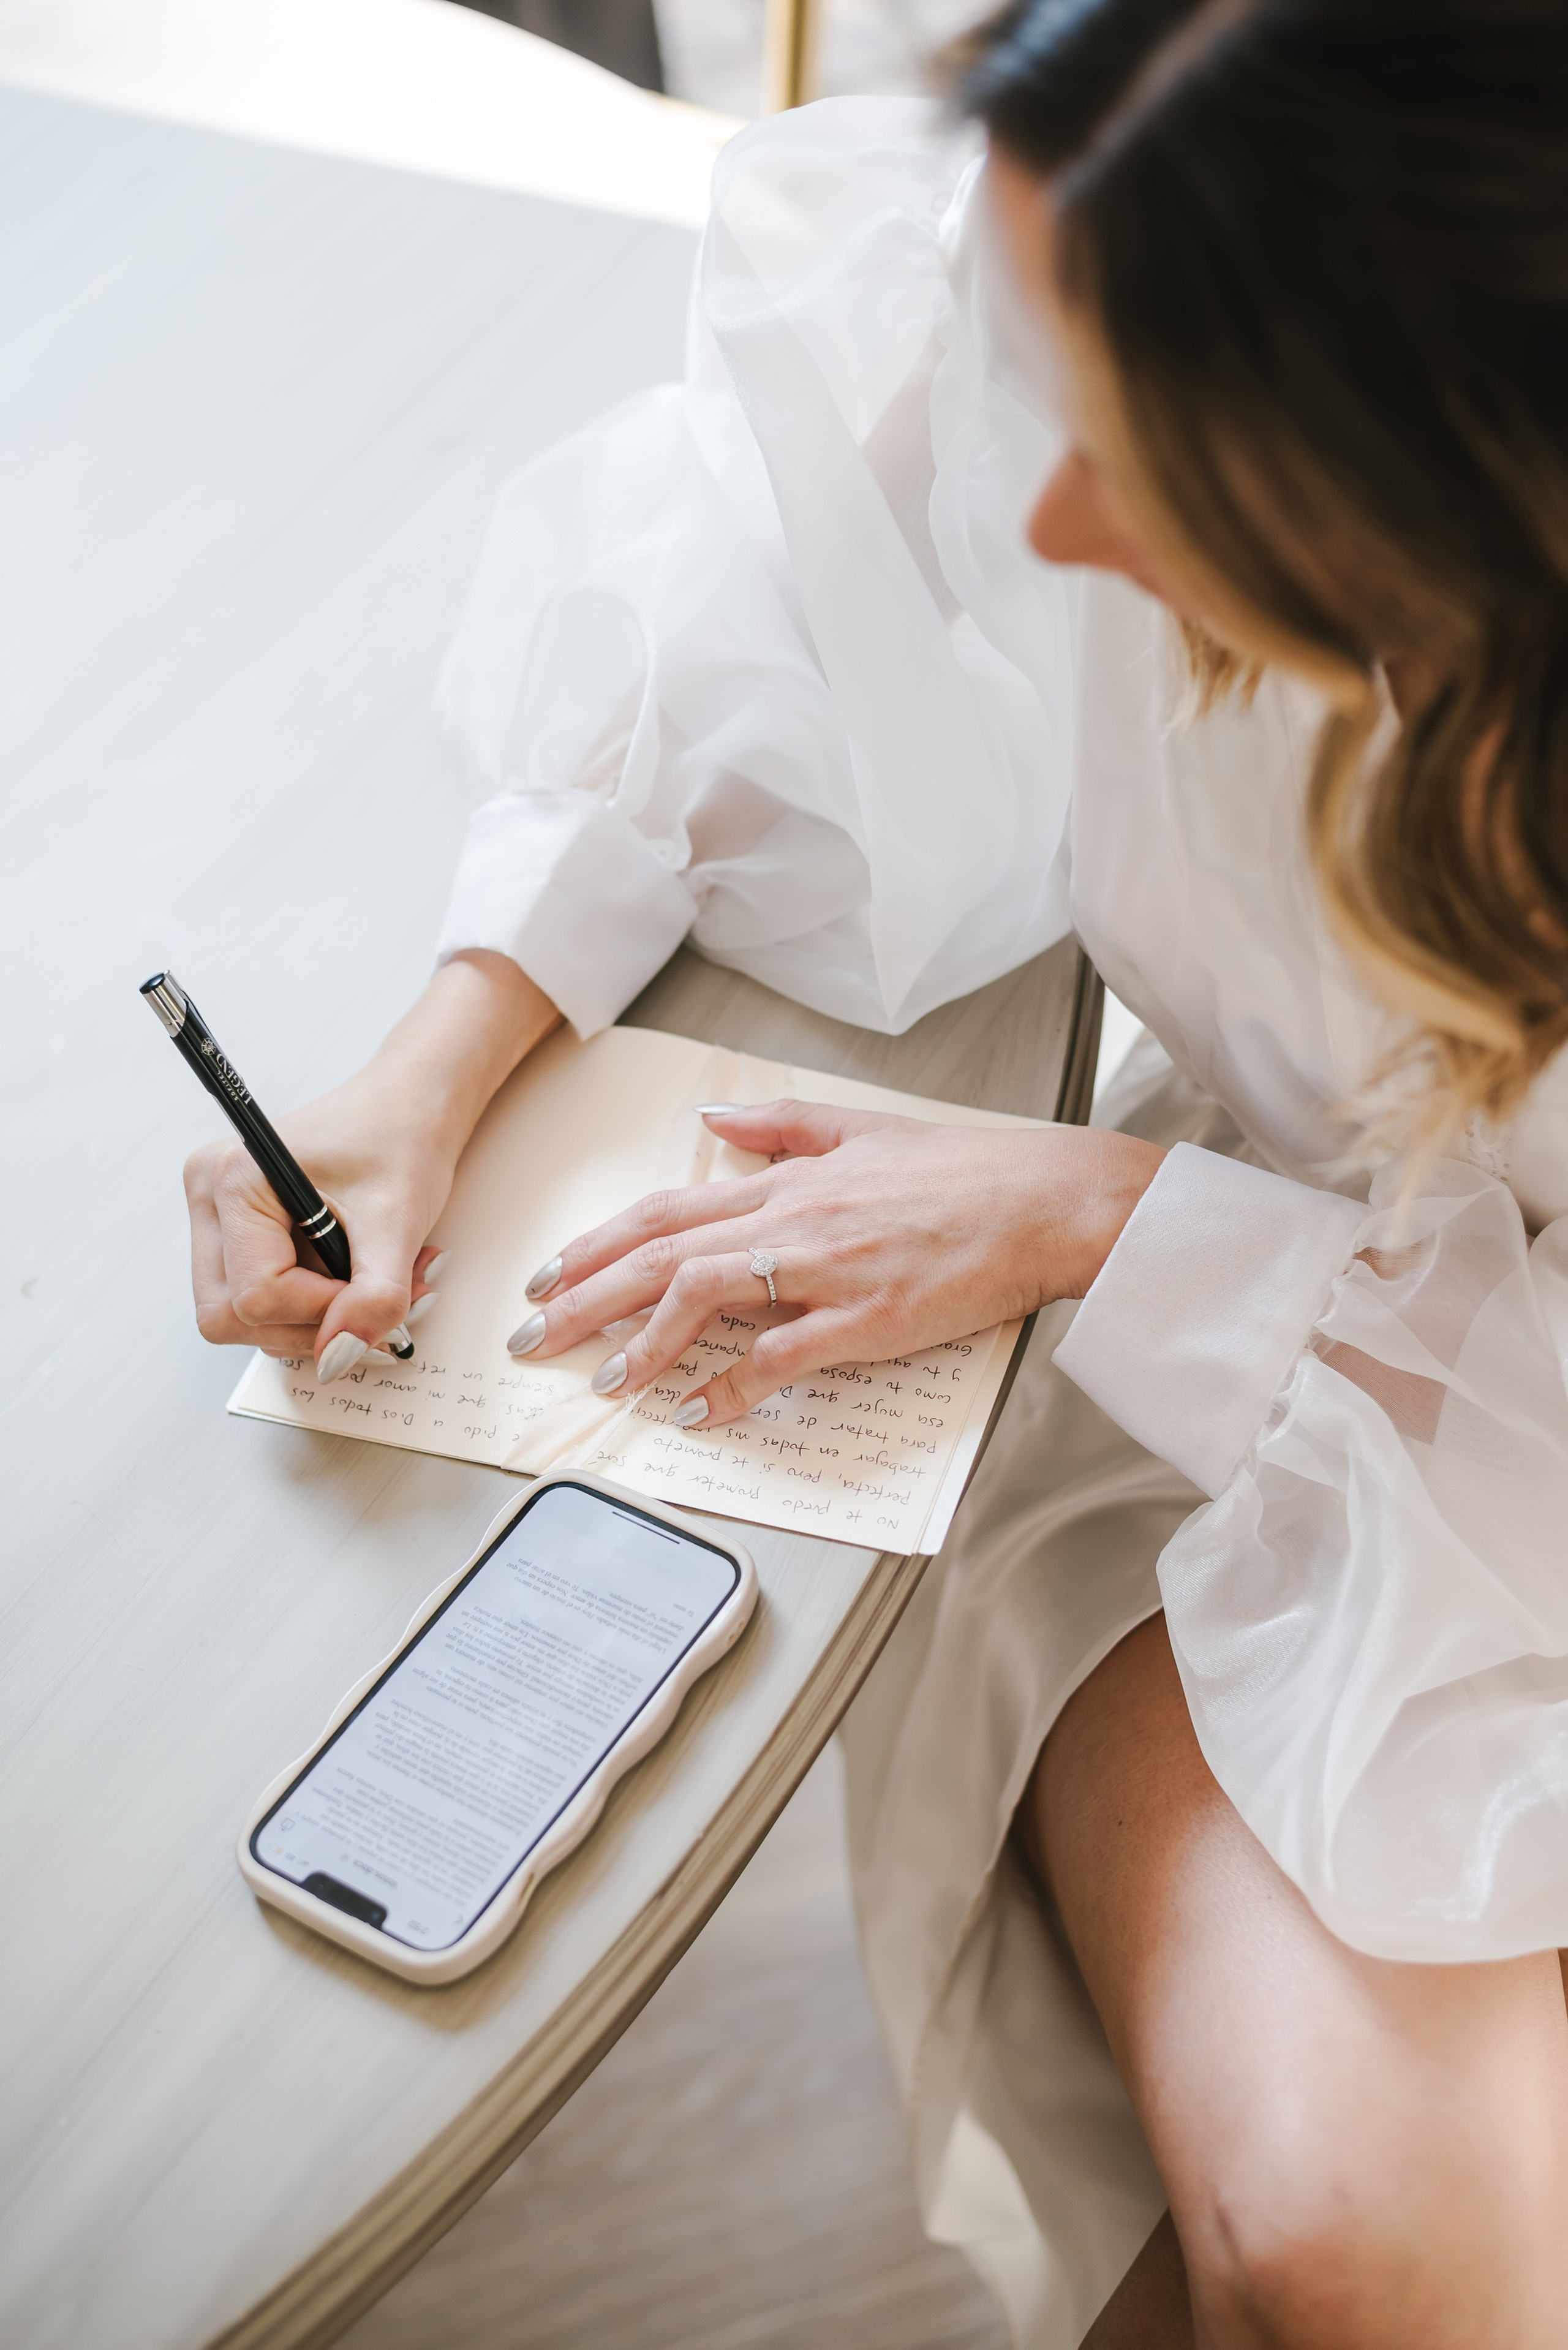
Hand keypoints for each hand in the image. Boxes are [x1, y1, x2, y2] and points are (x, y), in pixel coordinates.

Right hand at [182, 951, 557, 1378]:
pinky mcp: (238, 1233)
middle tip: (372, 1300)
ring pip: (242, 1317)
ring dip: (314, 1318)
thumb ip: (373, 1296)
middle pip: (230, 1316)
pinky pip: (258, 1298)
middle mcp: (209, 1199)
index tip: (373, 1296)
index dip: (321, 1312)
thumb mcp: (397, 1222)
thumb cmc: (400, 1139)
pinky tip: (350, 1275)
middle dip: (309, 1324)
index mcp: (233, 1181)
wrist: (410, 1105)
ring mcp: (217, 1218)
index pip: (256, 1295)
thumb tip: (339, 1356)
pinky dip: (309, 1304)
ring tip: (371, 1280)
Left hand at [515, 1100, 1164, 1425]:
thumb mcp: (862, 1127)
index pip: (665, 1211)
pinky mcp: (866, 1317)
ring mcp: (825, 1269)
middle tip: (531, 1336)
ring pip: (702, 1297)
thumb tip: (718, 1116)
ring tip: (601, 1381)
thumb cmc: (963, 1171)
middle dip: (584, 1297)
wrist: (1044, 1198)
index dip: (597, 1245)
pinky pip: (779, 1357)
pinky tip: (696, 1414)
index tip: (547, 1275)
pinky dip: (730, 1387)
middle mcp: (790, 1219)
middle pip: (660, 1255)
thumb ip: (782, 1124)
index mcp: (786, 1182)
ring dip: (641, 1343)